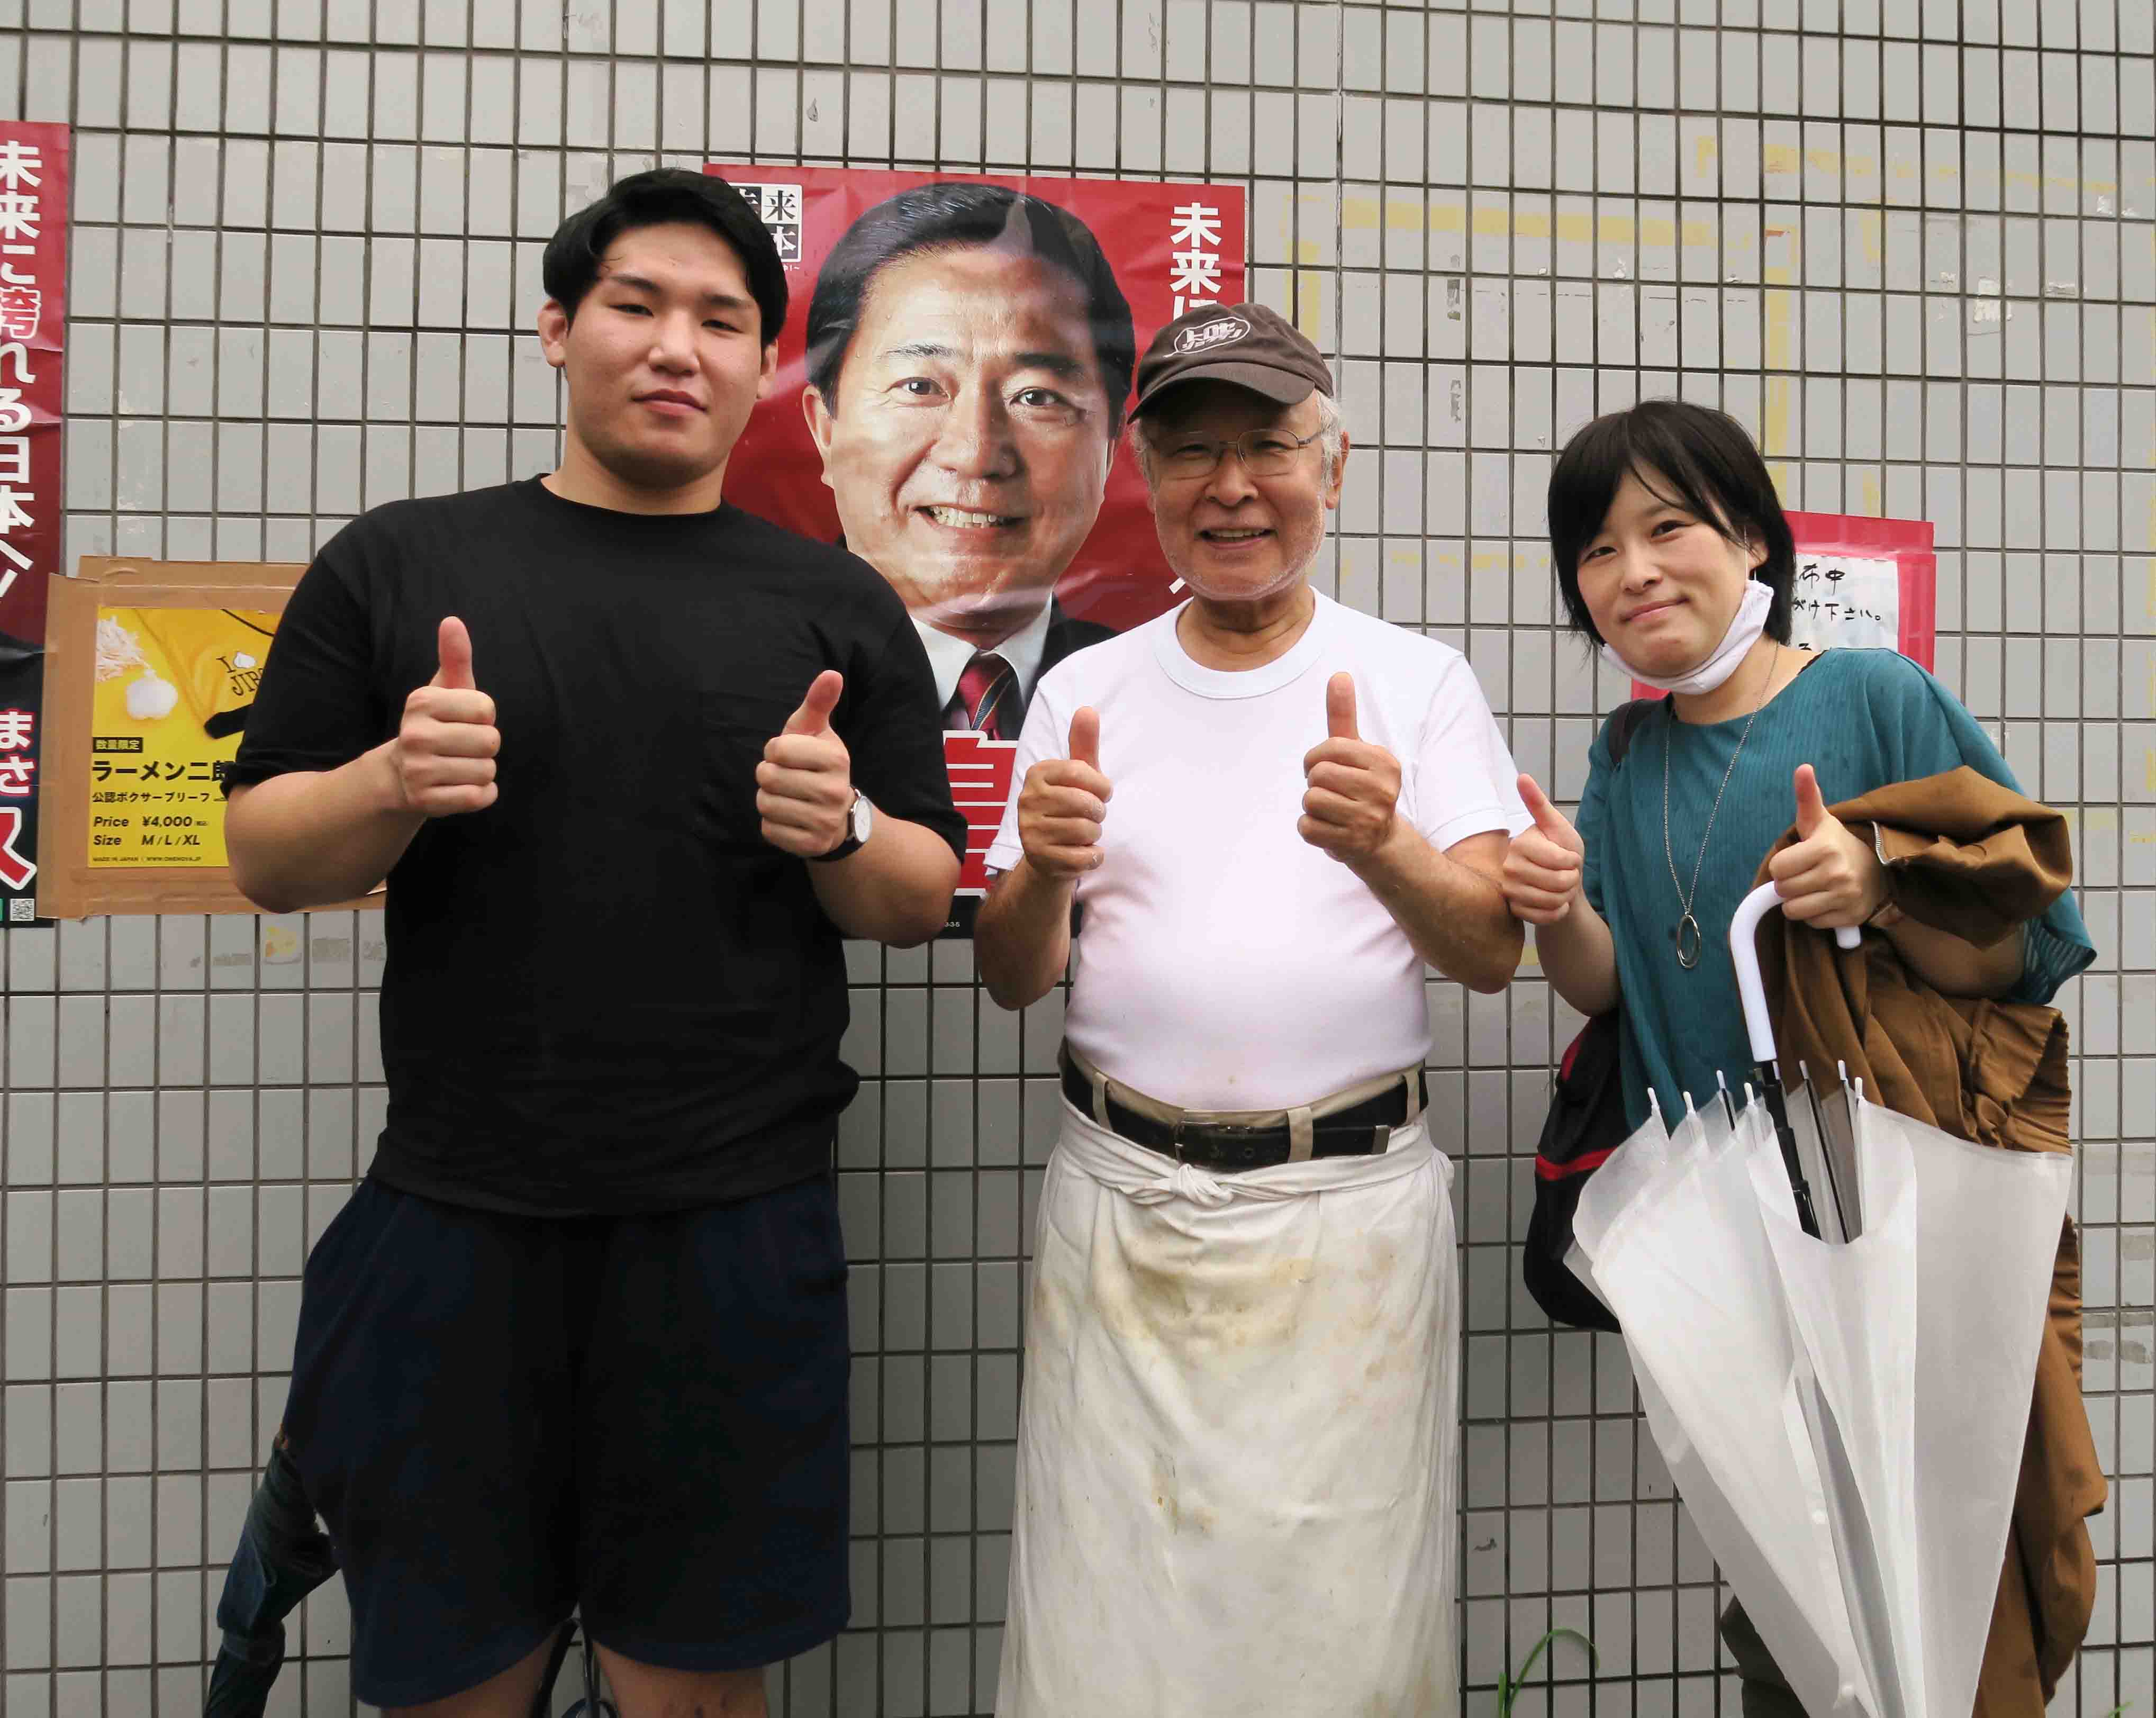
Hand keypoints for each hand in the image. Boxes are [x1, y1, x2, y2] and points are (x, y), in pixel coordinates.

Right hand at [391, 617, 499, 815]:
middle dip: (485, 745)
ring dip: (482, 770)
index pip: (487, 708)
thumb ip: (454, 657)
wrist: (400, 775)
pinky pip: (480, 797)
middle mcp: (415, 735)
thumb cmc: (436, 724)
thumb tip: (453, 621)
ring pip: (487, 770)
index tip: (462, 720)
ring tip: (458, 765)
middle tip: (462, 746)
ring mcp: (419, 770)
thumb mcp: (444, 689)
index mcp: (421, 702)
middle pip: (491, 741)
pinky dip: (481, 793)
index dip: (483, 716)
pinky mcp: (427, 801)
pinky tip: (462, 785)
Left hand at [758, 670, 853, 857]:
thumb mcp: (818, 732)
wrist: (840, 817)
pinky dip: (771, 823)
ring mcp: (824, 821)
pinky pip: (769, 830)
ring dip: (768, 799)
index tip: (788, 755)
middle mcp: (834, 792)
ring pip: (766, 805)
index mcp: (836, 759)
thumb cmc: (818, 765)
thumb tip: (831, 673)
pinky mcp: (812, 845)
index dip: (775, 750)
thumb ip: (818, 702)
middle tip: (785, 778)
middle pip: (769, 778)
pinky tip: (789, 817)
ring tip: (786, 797)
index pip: (778, 749)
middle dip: (768, 775)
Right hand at [1017, 707, 1111, 879]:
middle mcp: (1027, 799)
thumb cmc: (1068, 807)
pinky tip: (1081, 852)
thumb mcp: (1078, 774)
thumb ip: (1083, 744)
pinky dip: (1092, 856)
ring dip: (1094, 834)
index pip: (1080, 771)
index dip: (1101, 786)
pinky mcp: (1039, 858)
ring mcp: (1030, 830)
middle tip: (1090, 816)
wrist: (1048, 855)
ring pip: (1087, 830)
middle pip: (1086, 803)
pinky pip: (1084, 857)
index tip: (1101, 793)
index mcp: (1036, 773)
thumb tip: (1088, 709)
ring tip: (1082, 834)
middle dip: (1098, 813)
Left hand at [1298, 673, 1400, 864]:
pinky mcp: (1352, 843)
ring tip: (1333, 811)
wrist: (1379, 840)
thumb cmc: (1361, 787)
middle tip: (1333, 793)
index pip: (1329, 748)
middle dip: (1315, 783)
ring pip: (1311, 800)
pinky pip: (1307, 827)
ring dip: (1312, 806)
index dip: (1316, 758)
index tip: (1327, 768)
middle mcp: (1382, 790)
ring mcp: (1368, 818)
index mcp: (1385, 762)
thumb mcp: (1356, 750)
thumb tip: (1339, 675)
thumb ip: (1344, 715)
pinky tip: (1330, 829)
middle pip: (1318, 774)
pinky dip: (1310, 828)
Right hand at [1500, 774, 1585, 923]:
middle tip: (1567, 874)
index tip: (1569, 856)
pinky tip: (1556, 902)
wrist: (1559, 882)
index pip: (1558, 860)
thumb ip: (1539, 804)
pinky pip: (1544, 917)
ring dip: (1565, 896)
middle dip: (1572, 880)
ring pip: (1551, 900)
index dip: (1572, 861)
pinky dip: (1558, 912)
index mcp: (1520, 843)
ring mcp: (1509, 890)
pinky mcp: (1514, 909)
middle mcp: (1509, 866)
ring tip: (1561, 888)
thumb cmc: (1561, 850)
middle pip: (1557, 882)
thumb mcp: (1556, 826)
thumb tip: (1522, 776)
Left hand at [1768, 764, 1887, 927]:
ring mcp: (1845, 898)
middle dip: (1788, 883)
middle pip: (1784, 890)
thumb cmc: (1837, 844)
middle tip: (1805, 874)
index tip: (1796, 859)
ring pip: (1794, 910)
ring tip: (1812, 888)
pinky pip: (1812, 923)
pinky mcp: (1849, 918)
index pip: (1777, 869)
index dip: (1782, 865)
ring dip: (1798, 902)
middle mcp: (1837, 874)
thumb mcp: (1820, 820)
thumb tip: (1802, 767)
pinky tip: (1826, 900)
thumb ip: (1807, 796)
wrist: (1877, 868)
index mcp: (1825, 849)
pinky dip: (1814, 915)